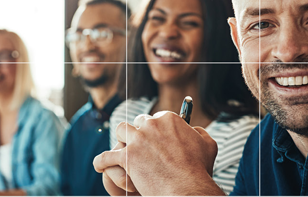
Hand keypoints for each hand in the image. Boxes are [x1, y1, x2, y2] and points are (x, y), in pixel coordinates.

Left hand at [94, 111, 221, 195]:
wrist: (187, 188)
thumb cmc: (199, 170)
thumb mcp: (207, 145)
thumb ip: (199, 133)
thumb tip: (194, 129)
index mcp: (169, 119)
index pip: (156, 117)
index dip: (153, 128)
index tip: (153, 135)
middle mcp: (151, 125)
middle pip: (138, 123)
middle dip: (138, 132)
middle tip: (138, 144)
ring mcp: (138, 140)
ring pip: (121, 131)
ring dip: (121, 140)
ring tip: (120, 149)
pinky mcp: (127, 157)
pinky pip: (107, 156)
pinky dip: (102, 161)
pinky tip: (100, 164)